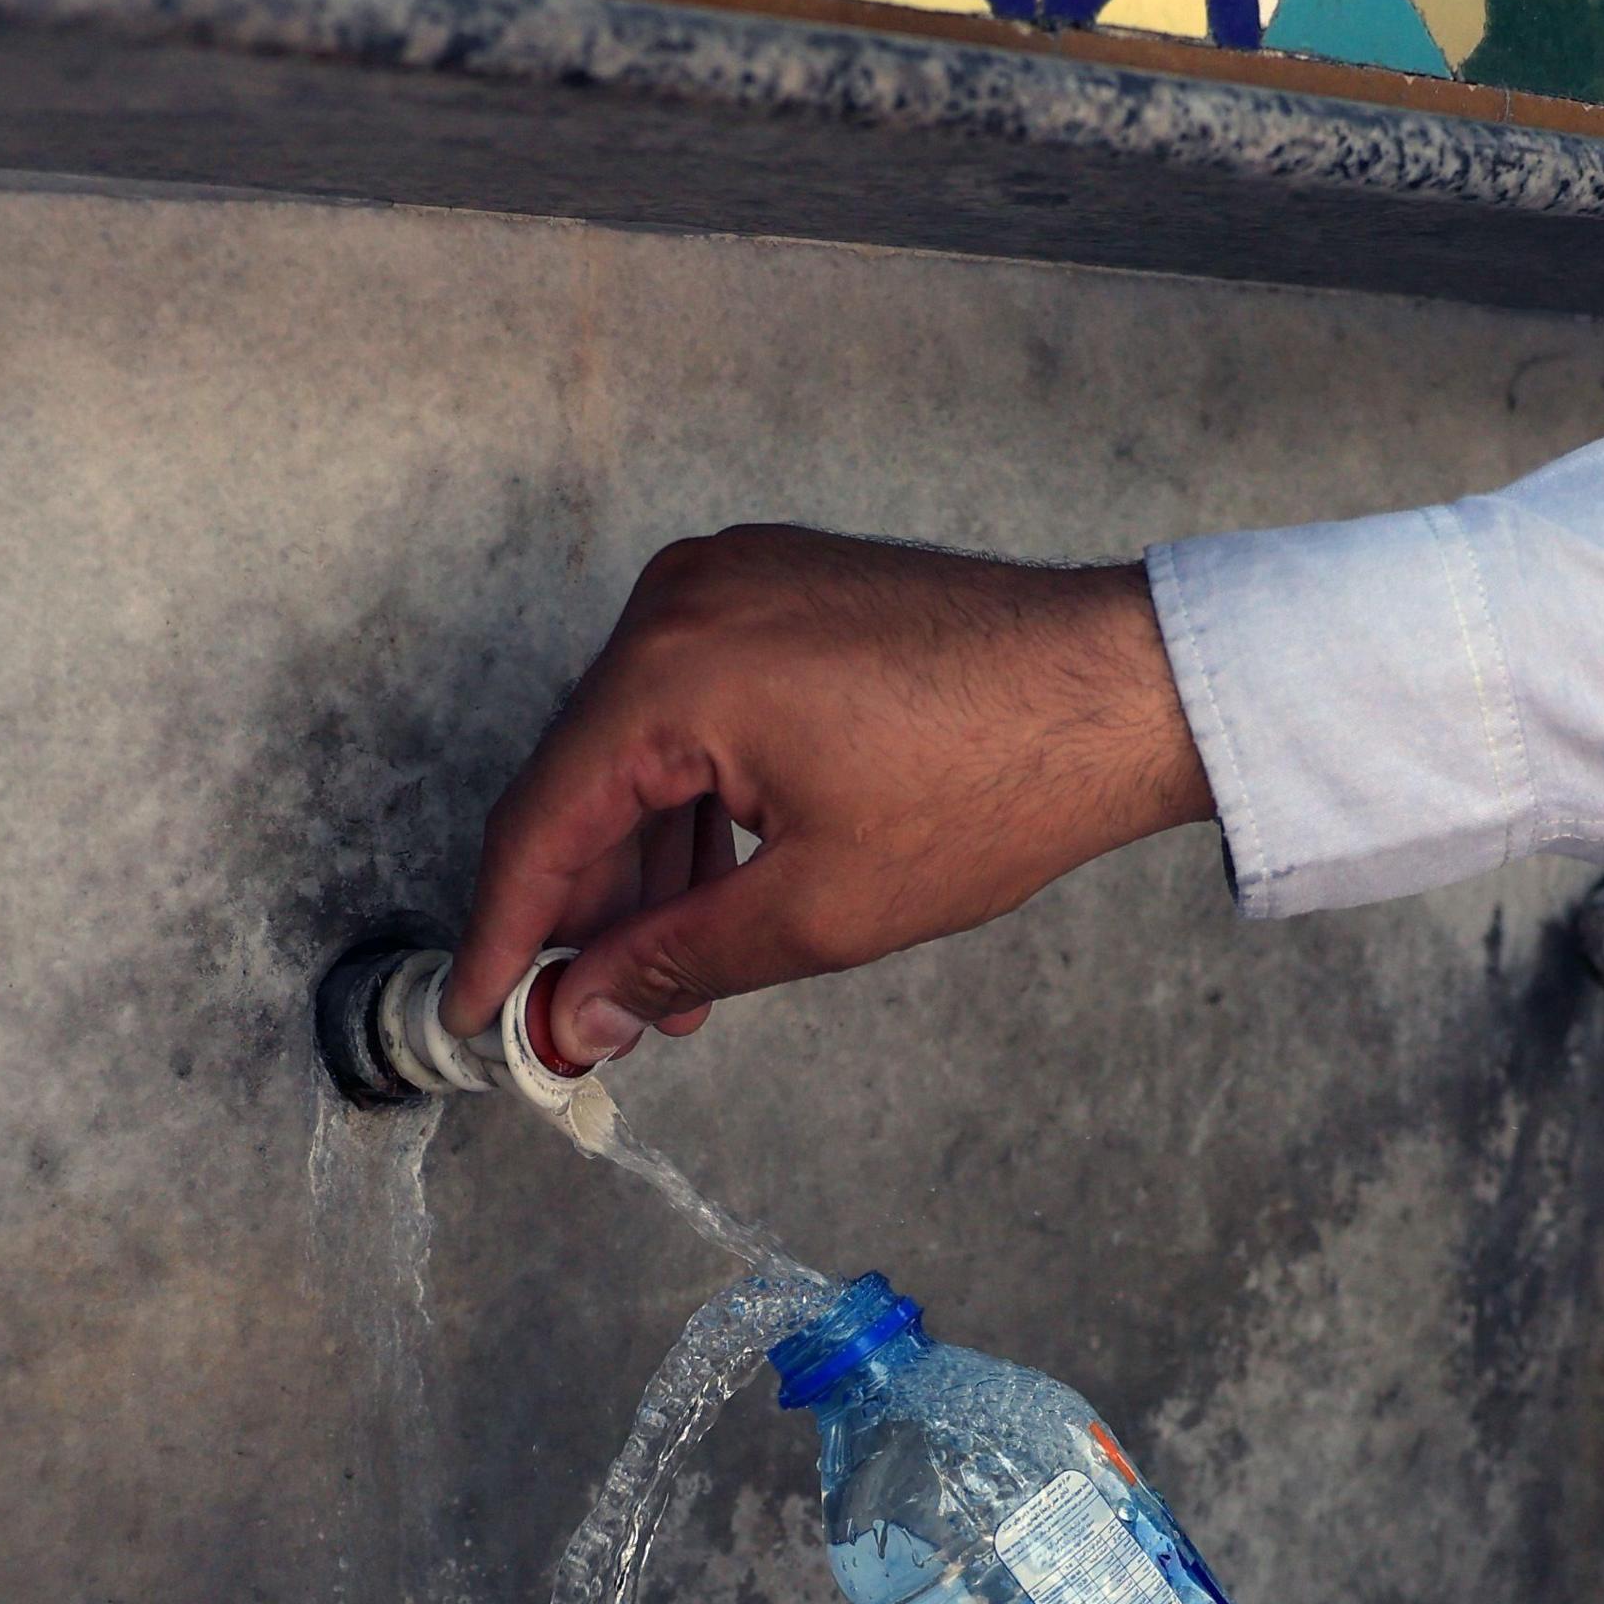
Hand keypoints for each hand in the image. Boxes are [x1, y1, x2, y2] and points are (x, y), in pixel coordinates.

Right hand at [446, 526, 1210, 1062]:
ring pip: (640, 746)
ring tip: (677, 984)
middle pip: (583, 777)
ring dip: (648, 865)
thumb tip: (577, 1016)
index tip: (478, 1017)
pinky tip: (716, 891)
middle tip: (593, 1022)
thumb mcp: (818, 909)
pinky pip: (697, 705)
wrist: (1125, 688)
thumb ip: (673, 961)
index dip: (504, 932)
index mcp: (673, 667)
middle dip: (587, 910)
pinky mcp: (781, 586)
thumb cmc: (993, 782)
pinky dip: (695, 798)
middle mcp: (682, 600)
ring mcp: (732, 580)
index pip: (542, 817)